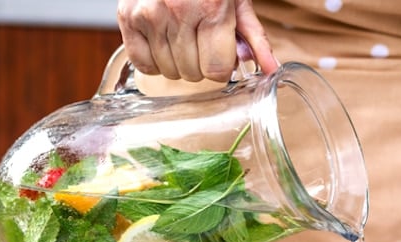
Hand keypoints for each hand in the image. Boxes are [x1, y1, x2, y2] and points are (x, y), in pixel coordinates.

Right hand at [117, 0, 278, 80]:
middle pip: (193, 74)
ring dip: (178, 63)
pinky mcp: (128, 17)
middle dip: (201, 64)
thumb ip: (255, 39)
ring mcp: (150, 16)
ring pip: (170, 71)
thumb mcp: (238, 2)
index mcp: (212, 10)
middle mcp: (179, 13)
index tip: (220, 55)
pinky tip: (162, 42)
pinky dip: (154, 61)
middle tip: (199, 40)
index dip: (221, 68)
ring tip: (181, 36)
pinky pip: (143, 64)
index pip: (217, 70)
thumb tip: (272, 71)